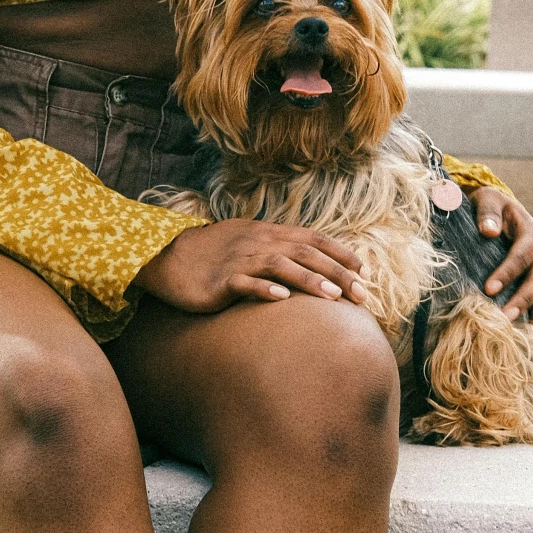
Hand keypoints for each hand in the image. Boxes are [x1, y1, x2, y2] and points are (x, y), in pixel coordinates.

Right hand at [133, 221, 368, 314]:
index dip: (341, 254)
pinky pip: (245, 283)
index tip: (365, 272)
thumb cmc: (213, 255)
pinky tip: (281, 299)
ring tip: (334, 296)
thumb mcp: (249, 243)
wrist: (167, 258)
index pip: (313, 239)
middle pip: (305, 254)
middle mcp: (258, 243)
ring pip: (281, 266)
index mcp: (268, 233)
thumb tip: (312, 261)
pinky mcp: (220, 281)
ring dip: (310, 280)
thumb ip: (278, 248)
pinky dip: (264, 289)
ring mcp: (239, 261)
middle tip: (363, 294)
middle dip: (338, 273)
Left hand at [473, 187, 532, 334]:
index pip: (521, 256)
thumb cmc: (491, 207)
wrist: (501, 213)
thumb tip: (489, 230)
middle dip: (521, 302)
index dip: (507, 273)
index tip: (489, 289)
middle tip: (504, 319)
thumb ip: (488, 212)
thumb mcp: (488, 199)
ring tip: (529, 343)